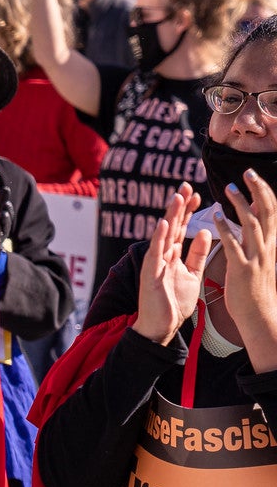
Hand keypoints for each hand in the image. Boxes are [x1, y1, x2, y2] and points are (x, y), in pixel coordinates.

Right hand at [132, 183, 211, 343]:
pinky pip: (155, 252)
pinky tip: (164, 223)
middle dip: (179, 206)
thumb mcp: (191, 274)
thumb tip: (202, 231)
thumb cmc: (173, 303)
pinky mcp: (150, 273)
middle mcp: (162, 255)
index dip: (188, 211)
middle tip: (186, 186)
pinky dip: (159, 237)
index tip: (197, 194)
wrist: (161, 326)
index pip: (181, 228)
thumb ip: (197, 254)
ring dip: (170, 216)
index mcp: (172, 255)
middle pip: (172, 226)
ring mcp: (154, 263)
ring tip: (177, 197)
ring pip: (163, 234)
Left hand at [220, 171, 276, 359]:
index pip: (271, 211)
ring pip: (251, 224)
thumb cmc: (256, 286)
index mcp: (271, 243)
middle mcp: (267, 247)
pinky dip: (225, 228)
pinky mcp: (243, 269)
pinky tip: (215, 216)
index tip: (252, 175)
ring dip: (240, 204)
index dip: (263, 191)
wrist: (258, 314)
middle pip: (266, 212)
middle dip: (257, 190)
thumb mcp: (262, 257)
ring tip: (228, 189)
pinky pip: (234, 244)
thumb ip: (260, 236)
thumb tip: (258, 215)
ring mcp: (256, 257)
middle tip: (246, 172)